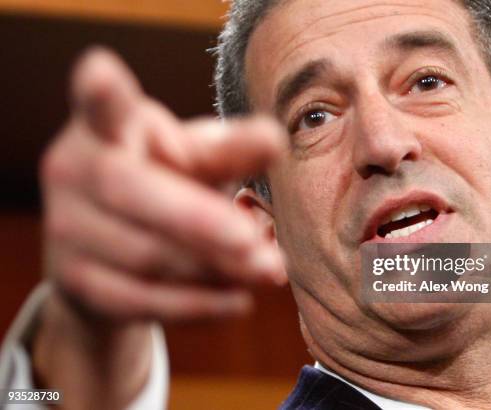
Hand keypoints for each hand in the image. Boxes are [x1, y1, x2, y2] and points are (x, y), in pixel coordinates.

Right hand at [32, 47, 286, 408]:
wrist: (110, 252)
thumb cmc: (162, 184)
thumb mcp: (193, 160)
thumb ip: (229, 150)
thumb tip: (277, 139)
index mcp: (106, 127)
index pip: (99, 104)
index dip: (99, 92)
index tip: (101, 73)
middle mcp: (74, 170)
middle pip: (133, 192)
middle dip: (200, 221)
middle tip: (260, 244)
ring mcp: (67, 229)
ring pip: (147, 255)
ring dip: (215, 268)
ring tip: (268, 270)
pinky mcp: (76, 281)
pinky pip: (142, 300)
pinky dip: (199, 304)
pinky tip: (239, 300)